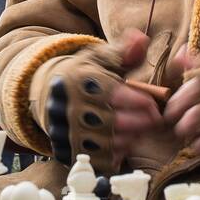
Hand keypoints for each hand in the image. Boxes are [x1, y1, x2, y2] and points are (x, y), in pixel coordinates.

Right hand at [30, 27, 163, 171]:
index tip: (154, 105)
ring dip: (130, 139)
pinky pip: (97, 160)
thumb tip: (142, 39)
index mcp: (79, 80)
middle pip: (114, 122)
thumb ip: (125, 50)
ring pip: (107, 143)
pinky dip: (115, 155)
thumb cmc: (83, 76)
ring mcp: (66, 131)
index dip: (140, 102)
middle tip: (154, 121)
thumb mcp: (100, 58)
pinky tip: (123, 145)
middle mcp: (69, 106)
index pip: (114, 94)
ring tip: (140, 131)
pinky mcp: (67, 151)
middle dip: (140, 123)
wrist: (45, 94)